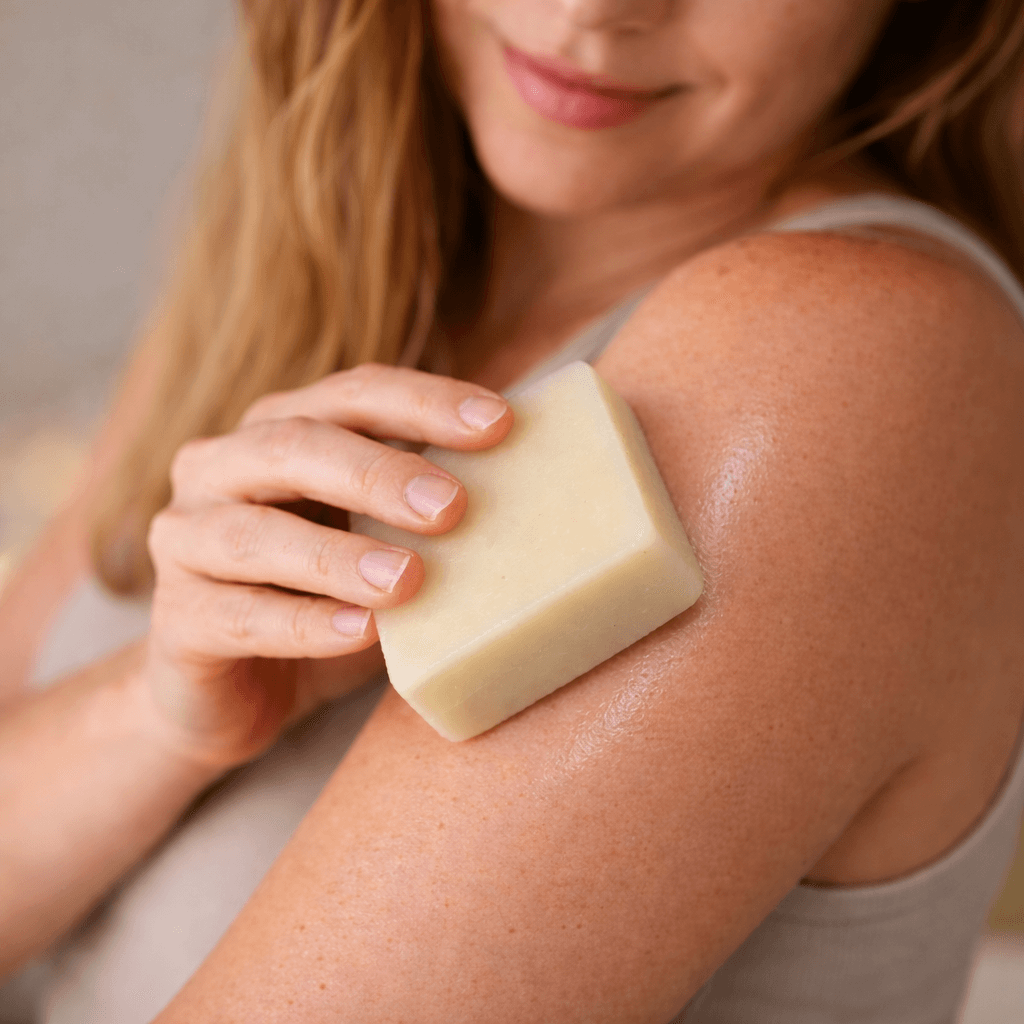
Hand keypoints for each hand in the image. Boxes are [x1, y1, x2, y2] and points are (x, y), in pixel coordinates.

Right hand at [137, 363, 511, 768]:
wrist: (234, 690)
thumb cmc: (325, 597)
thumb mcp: (377, 538)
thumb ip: (429, 504)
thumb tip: (546, 479)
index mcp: (279, 431)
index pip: (352, 393)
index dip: (423, 402)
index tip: (500, 423)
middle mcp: (221, 468)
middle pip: (295, 447)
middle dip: (378, 472)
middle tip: (454, 506)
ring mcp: (186, 539)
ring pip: (256, 534)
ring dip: (338, 555)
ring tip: (409, 581)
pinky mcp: (177, 618)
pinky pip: (239, 616)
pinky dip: (304, 625)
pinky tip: (362, 635)